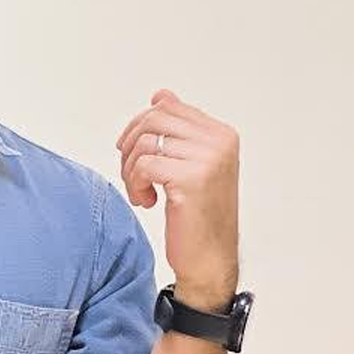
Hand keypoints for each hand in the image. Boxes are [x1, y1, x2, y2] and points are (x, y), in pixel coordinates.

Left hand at [116, 90, 242, 307]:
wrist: (210, 258)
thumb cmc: (200, 215)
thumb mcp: (193, 164)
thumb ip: (180, 129)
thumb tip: (161, 95)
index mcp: (223, 134)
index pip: (168, 107)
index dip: (141, 127)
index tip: (136, 153)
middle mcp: (220, 142)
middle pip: (153, 119)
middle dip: (131, 145)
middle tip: (133, 174)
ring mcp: (208, 159)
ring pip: (144, 143)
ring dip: (131, 169)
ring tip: (142, 191)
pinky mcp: (191, 179)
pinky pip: (143, 165)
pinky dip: (135, 184)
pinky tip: (148, 201)